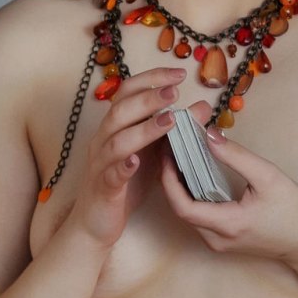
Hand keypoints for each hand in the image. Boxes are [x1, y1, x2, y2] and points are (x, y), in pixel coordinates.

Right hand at [72, 65, 191, 248]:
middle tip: (174, 91)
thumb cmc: (125, 184)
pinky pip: (111, 175)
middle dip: (148, 97)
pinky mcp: (103, 189)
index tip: (178, 73)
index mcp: (116, 127)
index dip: (151, 79)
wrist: (95, 223)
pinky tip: (136, 161)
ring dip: (144, 129)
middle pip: (120, 110)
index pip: (128, 92)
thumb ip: (173, 131)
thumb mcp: (153, 154)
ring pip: (117, 140)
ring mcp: (101, 164)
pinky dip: (123, 166)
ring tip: (170, 120)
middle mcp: (104, 140)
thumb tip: (203, 107)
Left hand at [157, 99, 297, 262]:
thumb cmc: (294, 211)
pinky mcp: (223, 241)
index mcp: (227, 225)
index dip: (169, 180)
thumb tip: (208, 136)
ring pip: (188, 215)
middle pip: (180, 210)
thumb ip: (236, 156)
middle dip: (171, 179)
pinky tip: (195, 176)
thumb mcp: (268, 177)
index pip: (182, 206)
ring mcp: (219, 243)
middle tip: (172, 150)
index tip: (168, 154)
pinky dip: (193, 196)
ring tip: (181, 158)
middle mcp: (217, 239)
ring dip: (180, 188)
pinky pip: (199, 218)